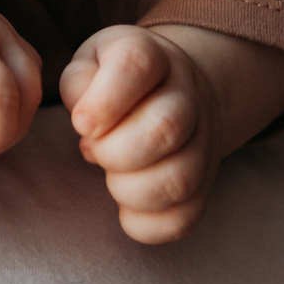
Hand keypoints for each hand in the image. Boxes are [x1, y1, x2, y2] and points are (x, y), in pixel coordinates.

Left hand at [58, 24, 222, 243]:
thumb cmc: (115, 81)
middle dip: (115, 151)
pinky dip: (146, 225)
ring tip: (112, 176)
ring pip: (179, 180)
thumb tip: (87, 123)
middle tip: (95, 150)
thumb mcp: (91, 63)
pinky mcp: (204, 184)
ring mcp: (203, 143)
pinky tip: (126, 208)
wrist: (176, 91)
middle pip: (165, 127)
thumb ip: (80, 83)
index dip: (104, 99)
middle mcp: (187, 97)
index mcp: (152, 57)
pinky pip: (185, 218)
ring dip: (130, 190)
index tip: (82, 123)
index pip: (136, 65)